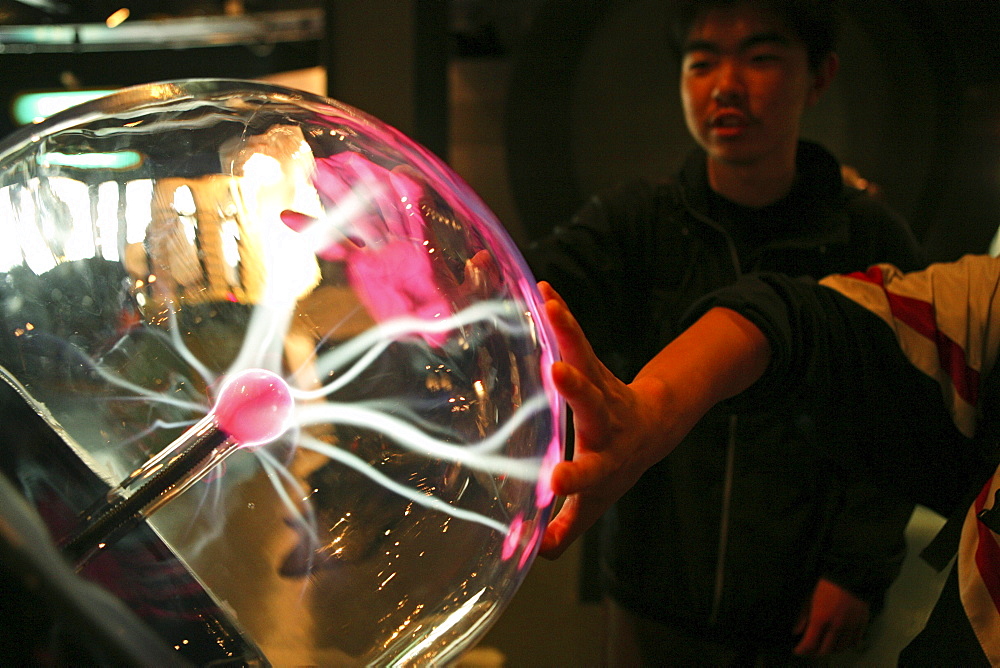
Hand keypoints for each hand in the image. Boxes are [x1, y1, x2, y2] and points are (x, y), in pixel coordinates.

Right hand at [536, 283, 771, 558]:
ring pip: (588, 359)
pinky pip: (577, 337)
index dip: (572, 479)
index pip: (587, 474)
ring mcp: (603, 389)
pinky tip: (544, 289)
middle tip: (559, 372)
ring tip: (549, 306)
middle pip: (594, 404)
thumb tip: (540, 553)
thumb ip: (570, 526)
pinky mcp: (595, 364)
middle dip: (577, 389)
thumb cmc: (617, 467)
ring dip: (569, 333)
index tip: (553, 481)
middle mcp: (607, 422)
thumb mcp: (597, 502)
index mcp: (605, 461)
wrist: (654, 428)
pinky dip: (562, 315)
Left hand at [793, 578, 869, 655]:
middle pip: (825, 650)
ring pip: (840, 648)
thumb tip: (796, 632)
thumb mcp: (809, 597)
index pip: (810, 643)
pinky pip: (855, 641)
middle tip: (810, 649)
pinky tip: (840, 641)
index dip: (802, 650)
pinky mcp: (862, 623)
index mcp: (820, 618)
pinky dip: (847, 644)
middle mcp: (836, 626)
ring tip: (824, 645)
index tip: (798, 650)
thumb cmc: (826, 583)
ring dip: (831, 649)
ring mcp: (850, 626)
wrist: (850, 573)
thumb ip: (803, 616)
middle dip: (815, 652)